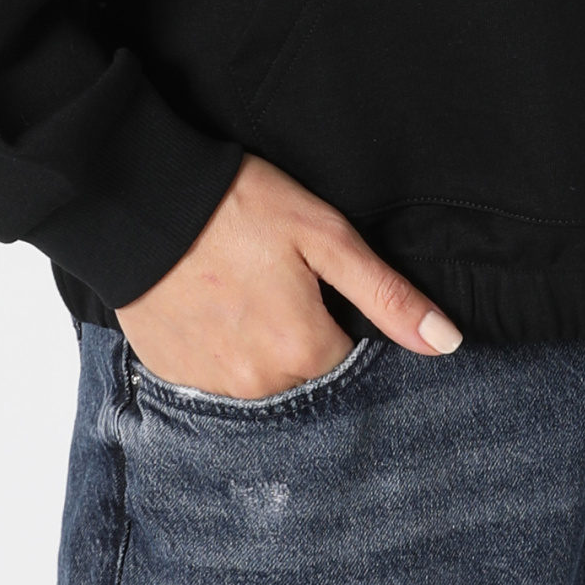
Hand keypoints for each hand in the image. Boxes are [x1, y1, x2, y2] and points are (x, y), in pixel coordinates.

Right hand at [116, 153, 462, 397]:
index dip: (340, 318)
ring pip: (261, 379)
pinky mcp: (172, 375)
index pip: (350, 359)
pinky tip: (209, 305)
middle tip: (273, 279)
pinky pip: (215, 376)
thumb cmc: (238, 207)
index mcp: (304, 352)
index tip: (316, 284)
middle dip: (300, 334)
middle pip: (305, 373)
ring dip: (260, 345)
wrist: (138, 197)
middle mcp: (259, 385)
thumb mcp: (326, 237)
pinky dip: (219, 348)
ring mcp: (210, 386)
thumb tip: (447, 342)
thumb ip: (388, 296)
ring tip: (240, 288)